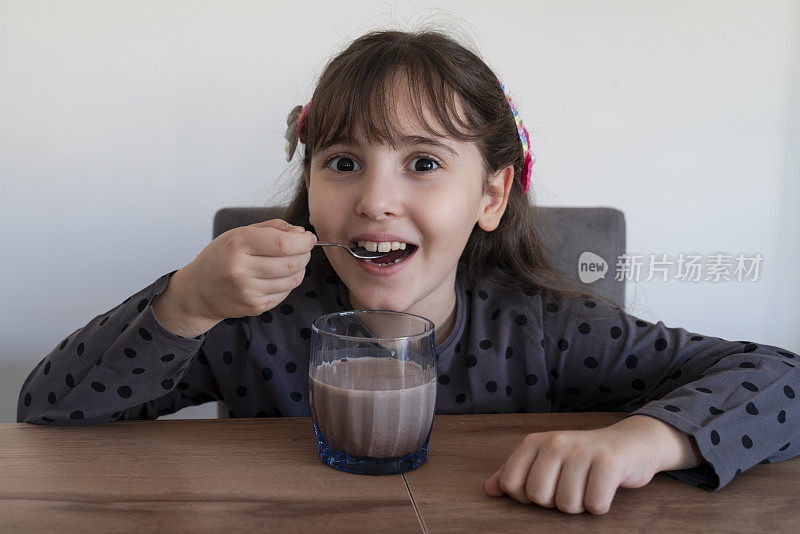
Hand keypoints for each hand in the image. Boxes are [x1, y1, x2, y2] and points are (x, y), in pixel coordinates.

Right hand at [174, 219, 316, 324]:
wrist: (199, 291)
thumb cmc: (221, 258)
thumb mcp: (239, 234)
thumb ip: (271, 228)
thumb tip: (301, 233)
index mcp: (238, 244)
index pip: (283, 243)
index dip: (303, 241)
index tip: (309, 237)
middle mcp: (242, 270)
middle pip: (292, 263)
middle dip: (305, 254)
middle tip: (303, 249)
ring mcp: (248, 291)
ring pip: (292, 279)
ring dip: (300, 268)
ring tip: (291, 261)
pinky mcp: (255, 306)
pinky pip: (285, 292)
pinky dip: (288, 282)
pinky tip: (278, 276)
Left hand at [482, 415, 702, 514]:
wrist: (631, 443)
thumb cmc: (583, 459)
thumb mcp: (546, 460)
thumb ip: (515, 474)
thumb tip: (488, 489)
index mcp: (534, 442)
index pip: (511, 484)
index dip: (528, 497)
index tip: (547, 486)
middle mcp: (555, 442)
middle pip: (539, 497)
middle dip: (556, 502)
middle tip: (572, 486)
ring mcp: (582, 450)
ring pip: (568, 505)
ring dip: (581, 504)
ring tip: (589, 485)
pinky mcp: (609, 462)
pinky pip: (595, 504)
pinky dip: (600, 505)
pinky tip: (604, 489)